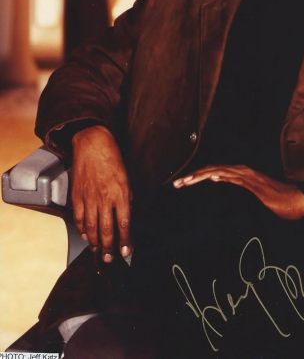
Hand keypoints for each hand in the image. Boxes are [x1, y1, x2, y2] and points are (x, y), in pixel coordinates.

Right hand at [71, 125, 131, 261]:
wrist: (92, 144)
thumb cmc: (112, 158)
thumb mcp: (127, 177)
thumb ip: (127, 197)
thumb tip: (127, 215)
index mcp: (120, 193)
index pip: (124, 223)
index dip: (125, 240)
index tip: (126, 251)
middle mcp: (104, 199)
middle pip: (106, 230)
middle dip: (109, 248)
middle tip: (109, 259)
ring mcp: (89, 198)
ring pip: (91, 227)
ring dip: (95, 243)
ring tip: (98, 252)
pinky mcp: (77, 196)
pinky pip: (78, 218)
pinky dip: (81, 230)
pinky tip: (86, 236)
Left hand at [173, 165, 303, 219]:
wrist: (297, 200)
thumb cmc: (276, 202)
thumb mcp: (251, 201)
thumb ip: (237, 196)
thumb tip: (220, 201)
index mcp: (239, 175)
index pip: (213, 173)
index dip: (196, 177)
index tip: (180, 184)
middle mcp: (242, 172)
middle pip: (212, 170)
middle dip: (193, 176)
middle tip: (175, 183)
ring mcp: (249, 176)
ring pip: (221, 172)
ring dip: (202, 176)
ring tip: (186, 181)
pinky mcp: (256, 184)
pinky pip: (237, 178)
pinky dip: (223, 176)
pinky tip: (212, 177)